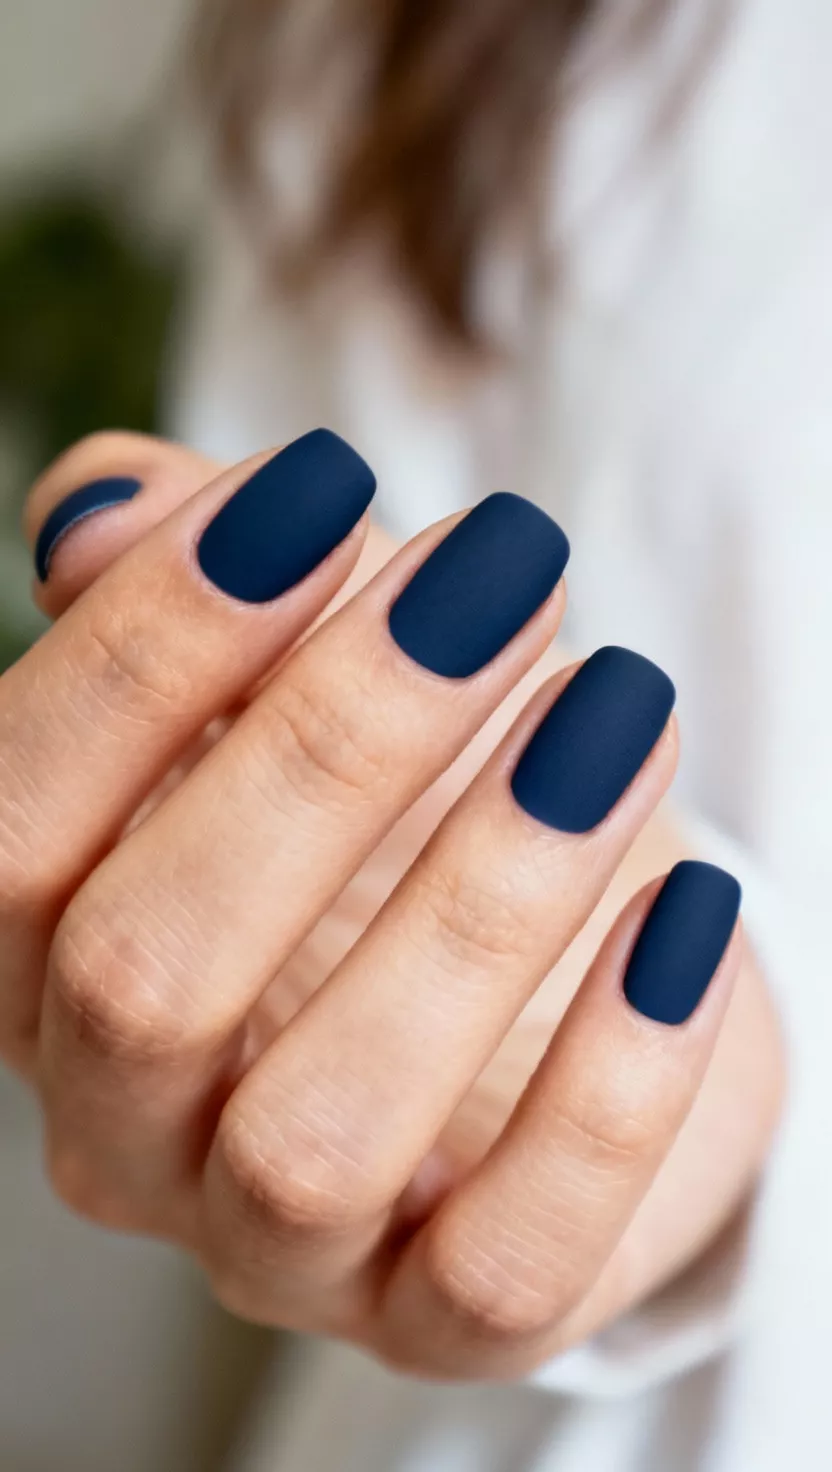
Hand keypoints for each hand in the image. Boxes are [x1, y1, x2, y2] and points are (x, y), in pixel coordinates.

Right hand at [3, 430, 782, 1381]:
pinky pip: (502, 1260)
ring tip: (618, 711)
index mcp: (48, 957)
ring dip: (484, 896)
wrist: (555, 992)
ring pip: (322, 1126)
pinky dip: (608, 1086)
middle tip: (503, 573)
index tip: (320, 489)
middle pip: (146, 971)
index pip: (12, 826)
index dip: (145, 651)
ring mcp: (273, 1244)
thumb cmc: (406, 810)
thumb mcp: (297, 677)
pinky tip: (685, 913)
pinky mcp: (438, 1316)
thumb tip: (101, 510)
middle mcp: (123, 1121)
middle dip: (327, 747)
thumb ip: (195, 581)